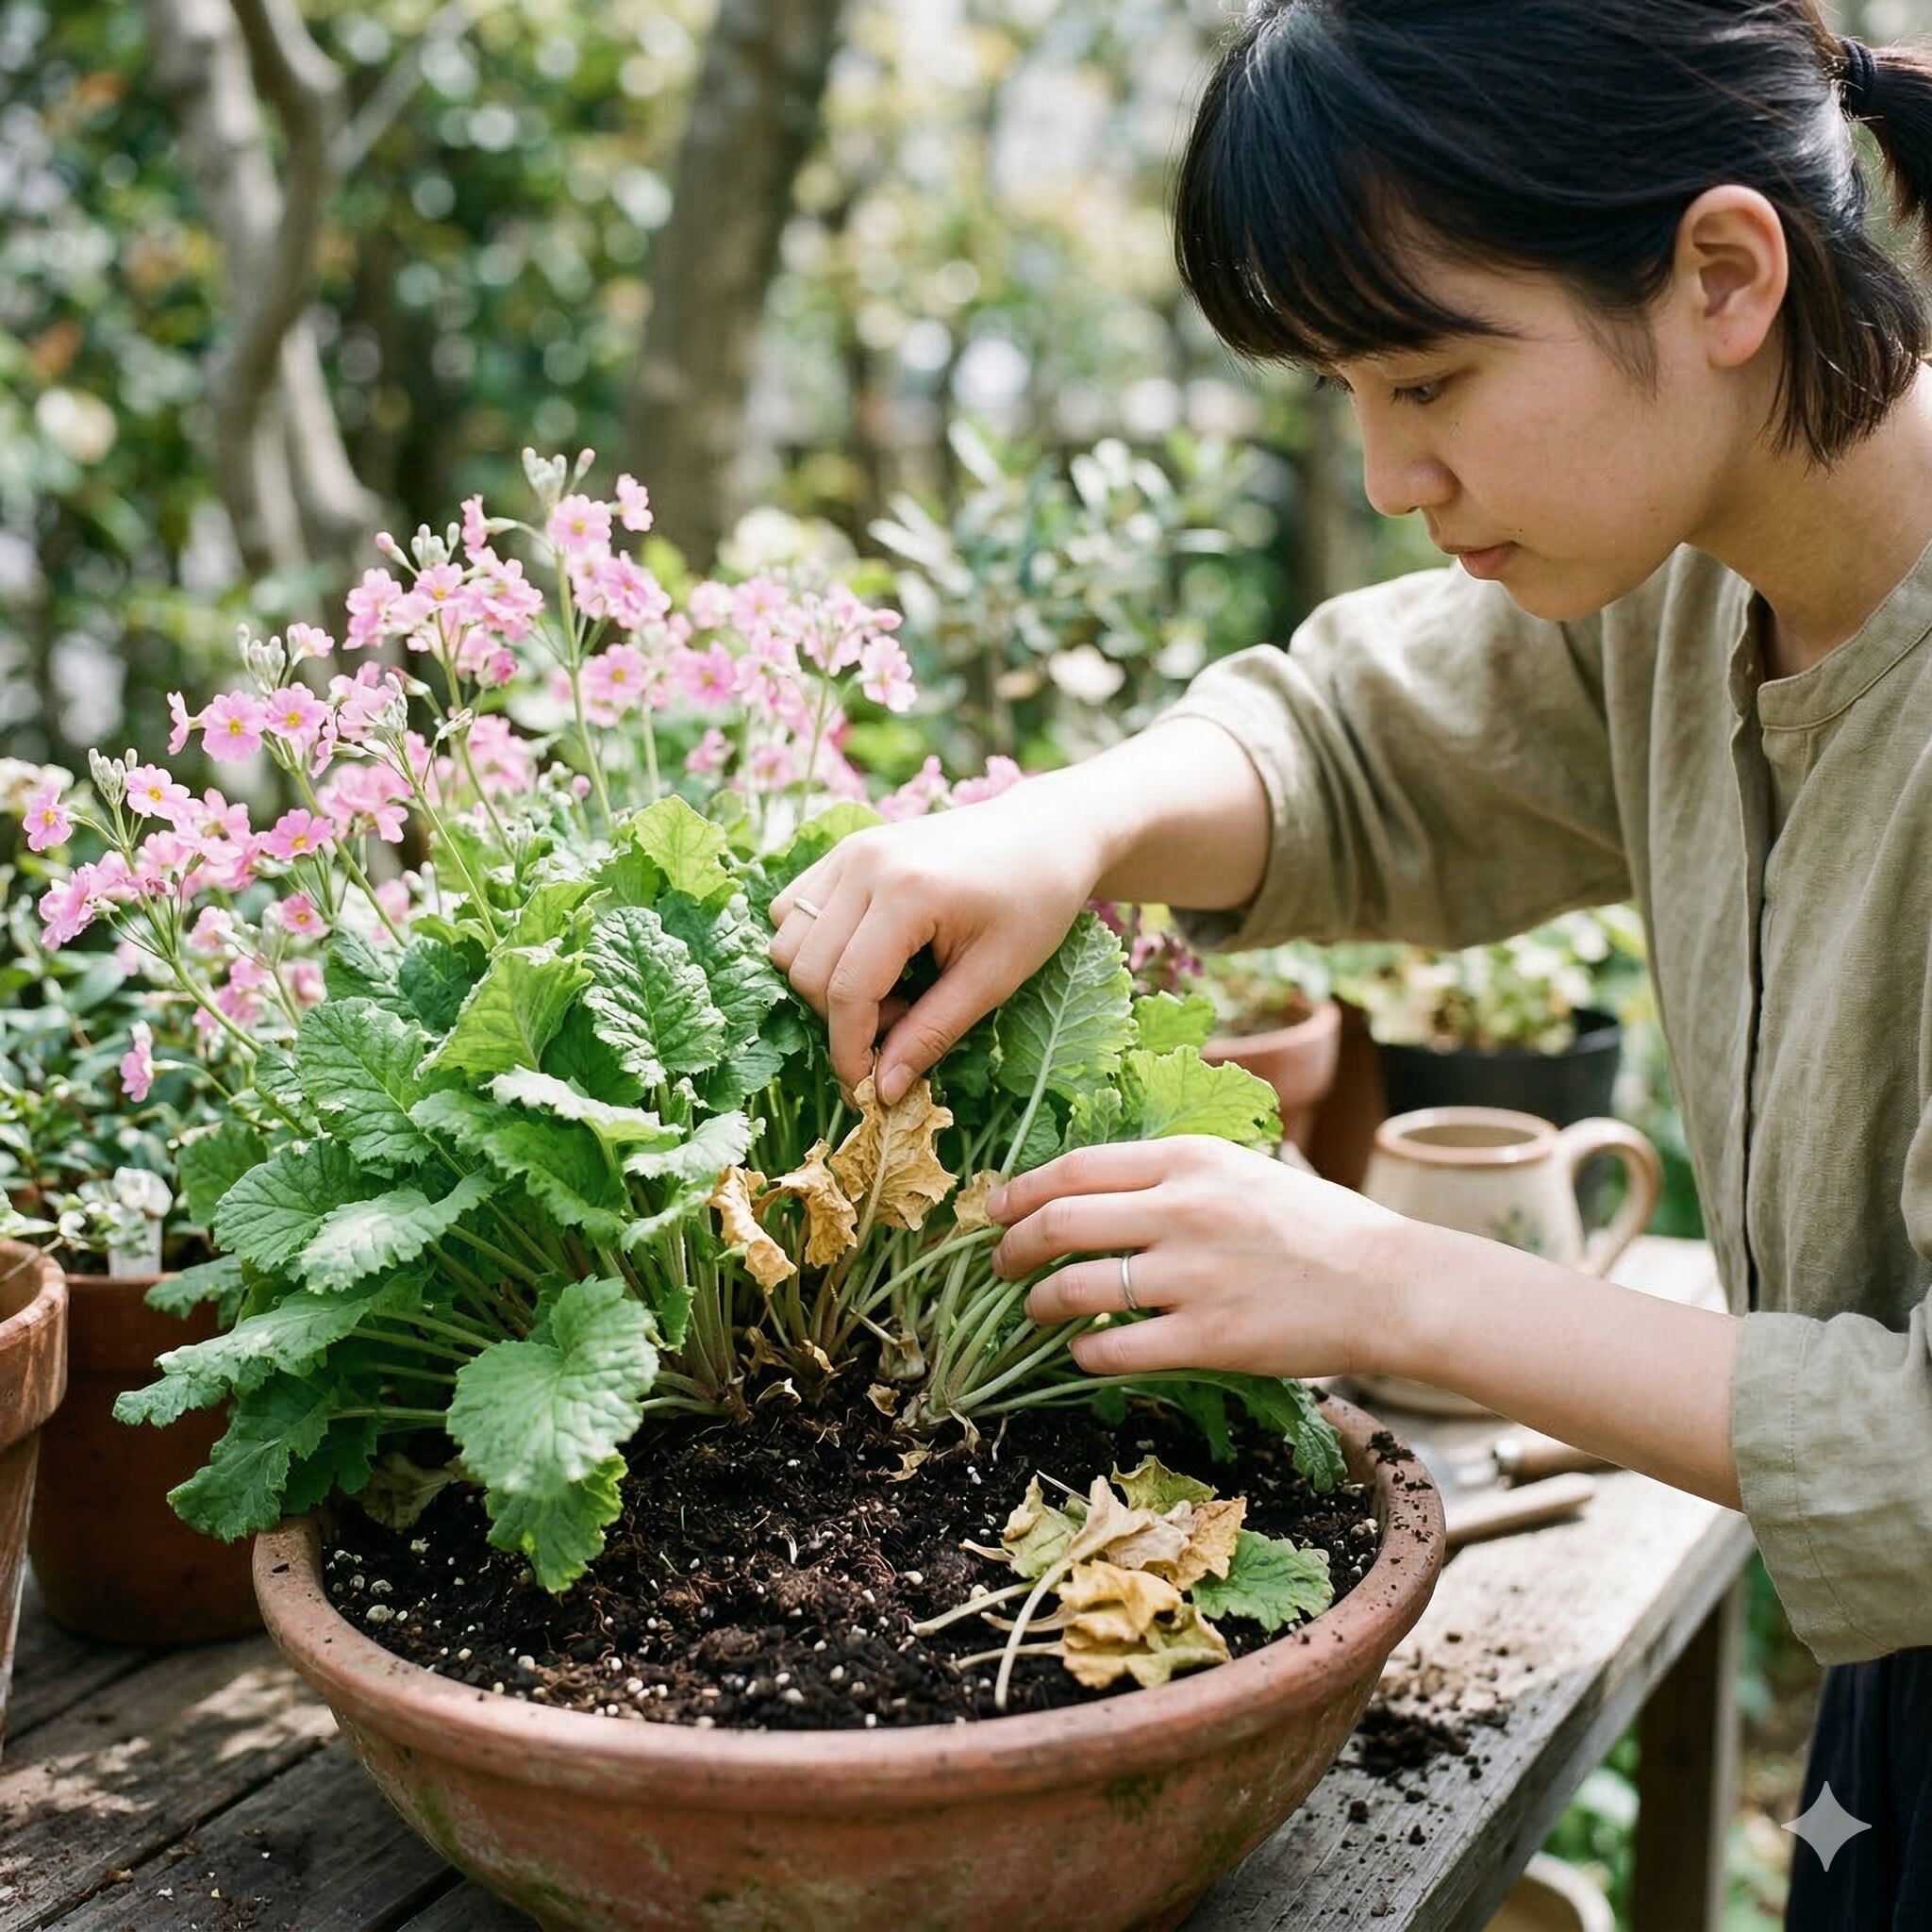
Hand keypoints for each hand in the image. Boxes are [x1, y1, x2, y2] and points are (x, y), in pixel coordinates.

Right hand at [767, 792, 1104, 1102]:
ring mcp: (849, 852)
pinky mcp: (844, 851)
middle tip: (902, 1024)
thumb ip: (932, 1033)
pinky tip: (869, 957)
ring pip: (787, 941)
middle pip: (807, 970)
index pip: (846, 990)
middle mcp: (864, 864)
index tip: (867, 1090)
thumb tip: (882, 1091)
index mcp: (908, 892)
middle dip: (841, 1019)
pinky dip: (814, 947)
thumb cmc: (1035, 902)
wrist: (1046, 834)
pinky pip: (791, 909)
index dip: (850, 1051)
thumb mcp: (995, 977)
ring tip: (889, 989)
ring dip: (823, 983)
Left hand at [988, 1137, 1417, 1379]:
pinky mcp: (1207, 1338)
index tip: (997, 1207)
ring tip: (1035, 1311)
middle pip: (1059, 1223)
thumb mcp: (1245, 1168)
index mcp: (1191, 1159)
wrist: (1391, 1284)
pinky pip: (1112, 1349)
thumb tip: (1101, 1185)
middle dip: (1012, 1247)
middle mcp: (1183, 1210)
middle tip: (1000, 1263)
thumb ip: (1178, 1171)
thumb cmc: (1320, 1226)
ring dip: (1038, 1304)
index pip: (1076, 1167)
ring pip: (1073, 1289)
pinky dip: (1083, 1353)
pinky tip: (1083, 1353)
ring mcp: (1192, 1275)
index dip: (1022, 1190)